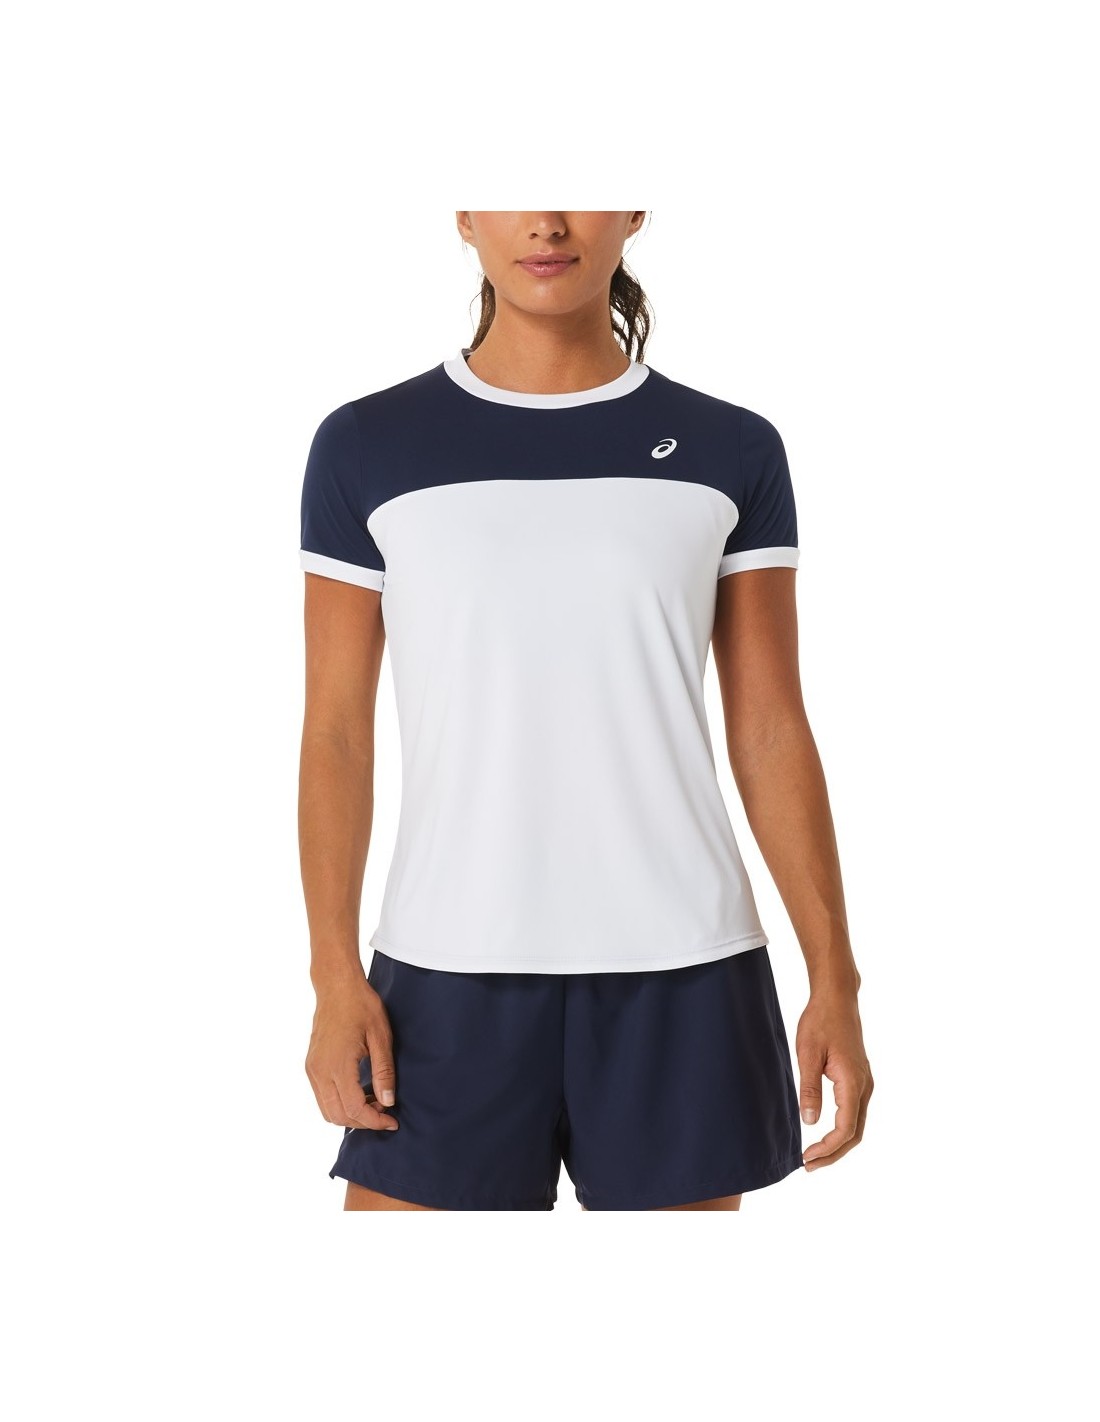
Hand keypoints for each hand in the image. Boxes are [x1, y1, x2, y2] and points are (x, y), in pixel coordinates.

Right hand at [305, 976, 399, 1131]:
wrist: (336, 986)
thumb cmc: (361, 1006)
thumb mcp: (381, 1037)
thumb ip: (383, 1072)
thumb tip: (388, 1102)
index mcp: (337, 1064)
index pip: (354, 1109)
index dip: (374, 1121)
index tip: (393, 1121)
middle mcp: (320, 1071)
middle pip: (338, 1116)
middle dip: (363, 1122)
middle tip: (385, 1113)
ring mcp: (312, 1069)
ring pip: (327, 1110)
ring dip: (350, 1114)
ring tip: (374, 1103)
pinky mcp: (311, 1065)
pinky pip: (322, 1097)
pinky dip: (340, 1103)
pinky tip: (359, 1092)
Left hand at [796, 986, 872, 1170]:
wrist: (837, 998)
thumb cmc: (820, 1022)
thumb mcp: (808, 1054)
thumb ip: (809, 1089)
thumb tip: (810, 1122)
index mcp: (852, 1082)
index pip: (845, 1129)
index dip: (827, 1149)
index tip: (807, 1159)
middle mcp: (864, 1086)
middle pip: (855, 1133)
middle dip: (833, 1154)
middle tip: (809, 1166)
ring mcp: (865, 1082)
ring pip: (857, 1124)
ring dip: (838, 1143)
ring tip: (814, 1155)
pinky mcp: (859, 1078)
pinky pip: (855, 1112)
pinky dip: (842, 1129)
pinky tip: (826, 1133)